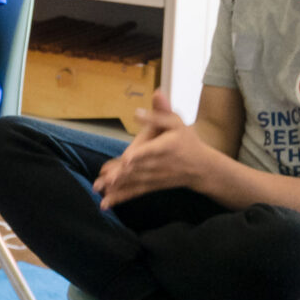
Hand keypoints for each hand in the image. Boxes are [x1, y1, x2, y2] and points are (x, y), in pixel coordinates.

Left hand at [95, 99, 218, 206]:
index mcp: (164, 146)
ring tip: (98, 189)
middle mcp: (158, 164)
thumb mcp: (177, 122)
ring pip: (133, 183)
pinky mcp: (150, 186)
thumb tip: (154, 94)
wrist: (200, 167)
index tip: (128, 159)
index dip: (140, 154)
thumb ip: (162, 112)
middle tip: (104, 179)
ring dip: (115, 187)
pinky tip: (104, 204)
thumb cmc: (186, 140)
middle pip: (138, 169)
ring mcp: (154, 177)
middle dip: (121, 175)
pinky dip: (119, 198)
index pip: (151, 151)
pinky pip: (134, 192)